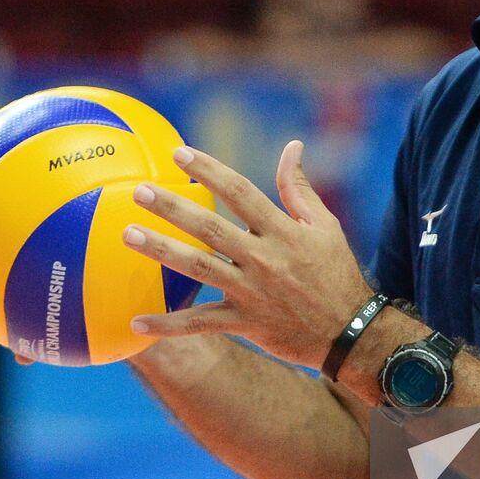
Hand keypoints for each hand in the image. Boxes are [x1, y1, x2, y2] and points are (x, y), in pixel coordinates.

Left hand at [123, 140, 374, 369]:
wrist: (351, 332)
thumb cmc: (337, 273)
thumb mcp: (326, 226)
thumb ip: (299, 188)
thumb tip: (292, 146)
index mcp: (282, 231)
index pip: (240, 192)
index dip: (209, 171)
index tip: (179, 154)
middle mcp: (263, 258)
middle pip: (211, 228)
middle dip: (173, 208)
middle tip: (140, 191)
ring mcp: (251, 292)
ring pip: (199, 269)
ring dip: (162, 251)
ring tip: (128, 235)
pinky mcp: (245, 323)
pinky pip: (201, 324)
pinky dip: (169, 325)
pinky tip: (135, 322)